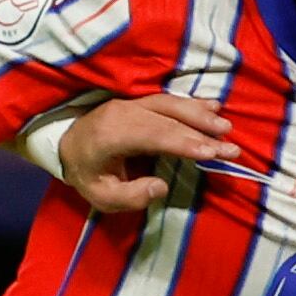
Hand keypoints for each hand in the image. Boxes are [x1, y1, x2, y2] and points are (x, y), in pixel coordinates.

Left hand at [58, 94, 238, 211]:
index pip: (155, 136)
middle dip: (202, 133)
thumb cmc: (85, 172)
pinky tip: (212, 106)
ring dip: (200, 115)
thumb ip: (130, 196)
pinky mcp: (137, 101)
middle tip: (231, 146)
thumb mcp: (100, 195)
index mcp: (112, 135)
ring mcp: (130, 104)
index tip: (211, 152)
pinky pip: (167, 100)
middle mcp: (123, 113)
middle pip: (168, 120)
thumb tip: (161, 187)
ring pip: (170, 105)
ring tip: (226, 126)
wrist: (64, 142)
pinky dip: (191, 103)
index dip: (184, 143)